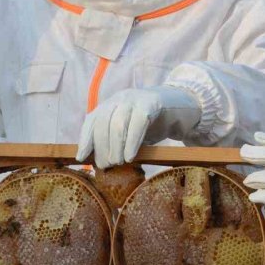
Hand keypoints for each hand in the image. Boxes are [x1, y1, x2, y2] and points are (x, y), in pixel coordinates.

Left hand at [76, 85, 201, 168]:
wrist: (182, 107)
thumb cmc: (153, 123)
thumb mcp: (131, 131)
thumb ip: (116, 140)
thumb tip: (100, 163)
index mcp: (110, 105)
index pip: (92, 120)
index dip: (85, 139)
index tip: (82, 157)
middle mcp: (119, 98)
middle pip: (103, 123)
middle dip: (101, 146)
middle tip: (106, 166)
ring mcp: (135, 98)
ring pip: (118, 123)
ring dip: (115, 146)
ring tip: (117, 163)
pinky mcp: (151, 102)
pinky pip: (137, 122)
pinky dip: (132, 142)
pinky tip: (130, 156)